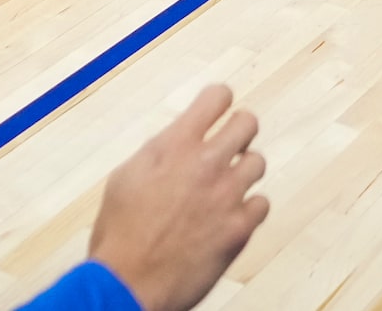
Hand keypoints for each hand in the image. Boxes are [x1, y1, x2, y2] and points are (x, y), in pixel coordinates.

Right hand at [85, 85, 269, 310]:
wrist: (129, 284)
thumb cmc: (119, 234)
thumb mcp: (126, 177)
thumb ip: (158, 153)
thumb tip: (174, 142)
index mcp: (174, 144)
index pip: (216, 97)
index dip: (219, 100)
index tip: (218, 107)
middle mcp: (205, 163)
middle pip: (248, 123)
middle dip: (240, 129)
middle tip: (231, 143)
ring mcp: (227, 196)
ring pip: (258, 162)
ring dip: (243, 171)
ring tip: (226, 185)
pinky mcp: (239, 229)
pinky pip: (261, 203)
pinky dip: (249, 208)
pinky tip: (232, 215)